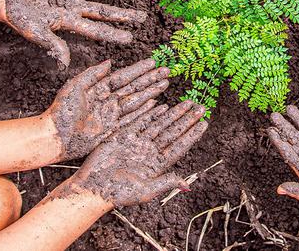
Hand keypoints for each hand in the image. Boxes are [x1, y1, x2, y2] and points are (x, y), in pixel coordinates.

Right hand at [2, 0, 145, 66]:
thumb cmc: (18, 17)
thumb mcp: (36, 33)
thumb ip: (53, 44)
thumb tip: (65, 63)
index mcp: (70, 22)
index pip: (97, 30)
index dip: (113, 34)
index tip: (131, 39)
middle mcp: (75, 6)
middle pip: (105, 11)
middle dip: (124, 13)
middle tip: (143, 16)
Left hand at [46, 58, 169, 159]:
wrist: (55, 137)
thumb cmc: (61, 112)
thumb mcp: (74, 87)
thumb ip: (92, 74)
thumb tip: (110, 63)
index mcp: (99, 88)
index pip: (123, 76)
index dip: (139, 69)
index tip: (153, 62)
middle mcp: (108, 100)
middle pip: (134, 87)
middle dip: (151, 79)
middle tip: (167, 71)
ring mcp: (112, 115)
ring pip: (136, 101)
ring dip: (151, 92)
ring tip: (165, 83)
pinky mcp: (113, 128)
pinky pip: (132, 118)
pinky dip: (145, 111)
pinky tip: (155, 105)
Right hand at [70, 100, 208, 206]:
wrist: (93, 188)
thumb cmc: (119, 194)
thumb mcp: (145, 191)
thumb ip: (165, 183)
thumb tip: (186, 184)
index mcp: (158, 165)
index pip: (179, 146)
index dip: (192, 134)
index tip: (204, 123)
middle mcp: (150, 152)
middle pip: (172, 132)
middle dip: (186, 120)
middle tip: (200, 107)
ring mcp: (137, 143)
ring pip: (159, 124)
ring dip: (173, 114)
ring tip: (187, 103)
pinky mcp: (123, 137)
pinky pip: (140, 122)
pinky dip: (150, 113)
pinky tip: (161, 105)